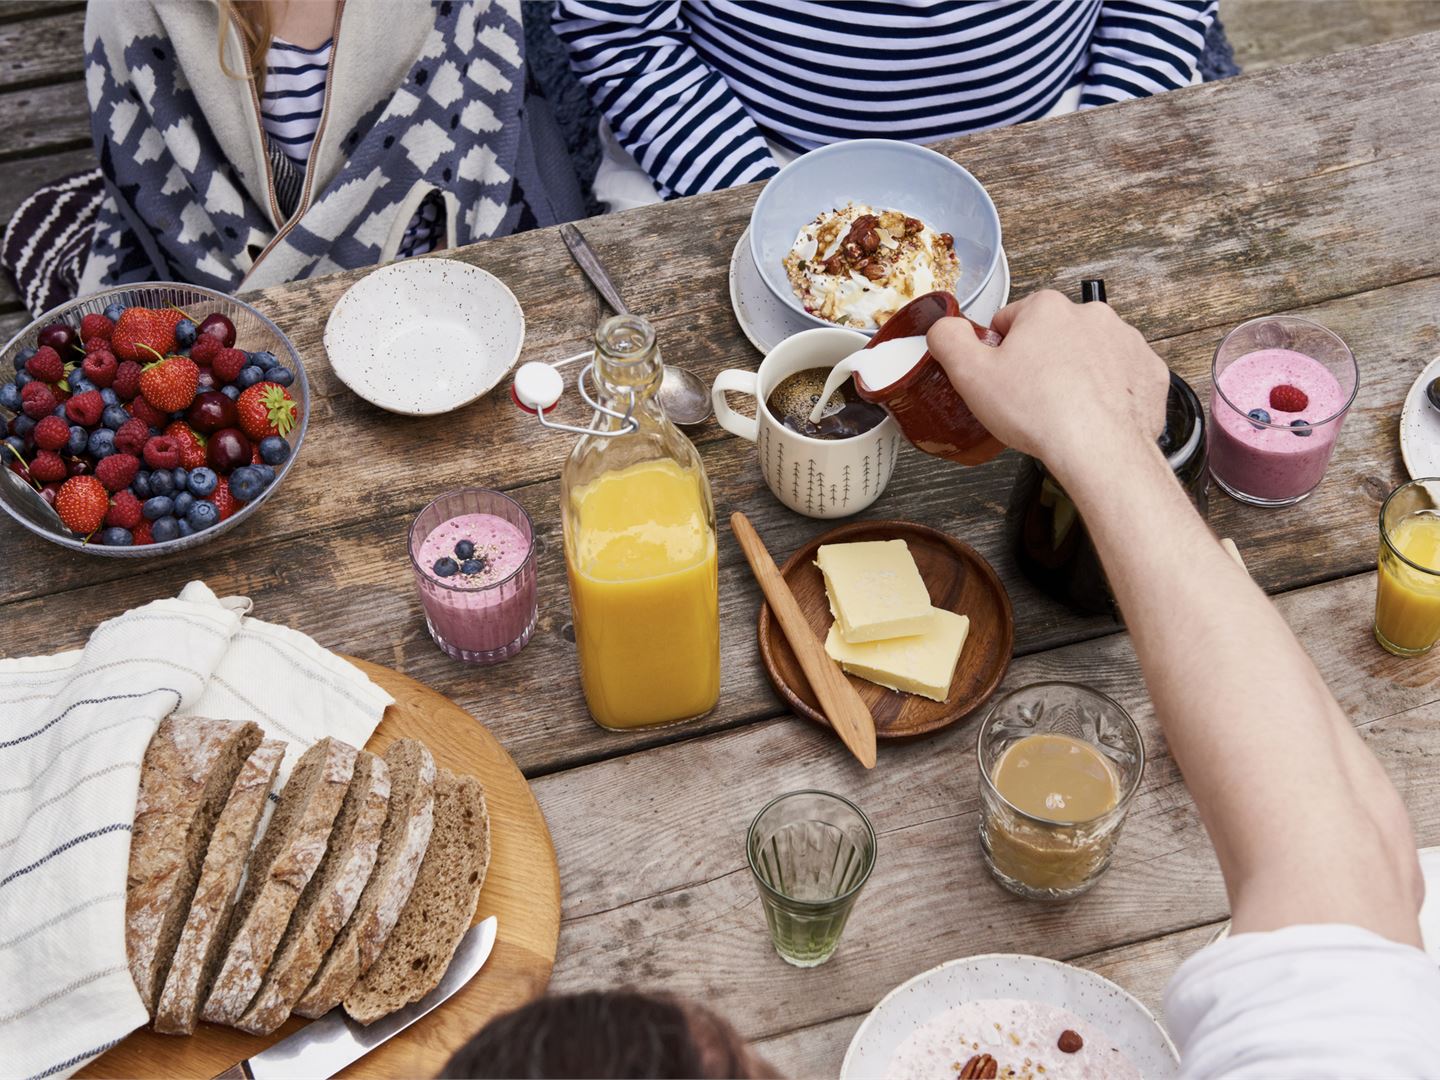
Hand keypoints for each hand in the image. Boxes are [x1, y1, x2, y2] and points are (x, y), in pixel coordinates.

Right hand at [926, 290, 1169, 475]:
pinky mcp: (1149, 373)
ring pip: (1088, 357)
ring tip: (1062, 412)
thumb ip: (948, 340)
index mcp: (1047, 309)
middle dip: (1039, 362)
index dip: (999, 352)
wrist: (1100, 449)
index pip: (1010, 321)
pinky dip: (1106, 395)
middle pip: (1052, 336)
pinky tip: (1092, 417)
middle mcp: (1091, 315)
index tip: (1001, 379)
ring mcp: (1126, 343)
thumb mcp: (970, 375)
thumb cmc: (1040, 412)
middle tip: (1029, 400)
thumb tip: (944, 327)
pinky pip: (1120, 379)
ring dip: (1075, 377)